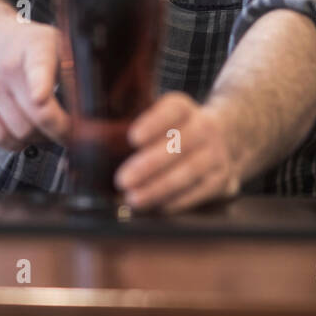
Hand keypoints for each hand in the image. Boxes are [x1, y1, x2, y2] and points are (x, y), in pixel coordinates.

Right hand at [0, 14, 69, 150]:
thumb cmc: (31, 45)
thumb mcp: (58, 43)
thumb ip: (76, 67)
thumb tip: (97, 99)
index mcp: (35, 48)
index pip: (37, 68)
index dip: (39, 85)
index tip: (41, 98)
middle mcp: (8, 67)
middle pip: (35, 113)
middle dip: (61, 131)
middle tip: (75, 135)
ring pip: (21, 132)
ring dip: (41, 137)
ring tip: (49, 125)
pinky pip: (0, 139)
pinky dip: (18, 143)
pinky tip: (29, 130)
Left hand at [115, 92, 241, 213]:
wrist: (231, 135)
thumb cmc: (180, 130)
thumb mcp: (163, 118)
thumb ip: (131, 127)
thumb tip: (84, 137)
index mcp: (184, 108)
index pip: (173, 109)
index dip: (154, 122)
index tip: (133, 138)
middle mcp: (204, 127)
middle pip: (179, 144)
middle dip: (149, 164)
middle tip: (122, 180)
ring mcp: (217, 154)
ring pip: (190, 170)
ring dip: (160, 186)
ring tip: (135, 198)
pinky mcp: (223, 179)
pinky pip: (201, 191)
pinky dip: (178, 200)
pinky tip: (158, 206)